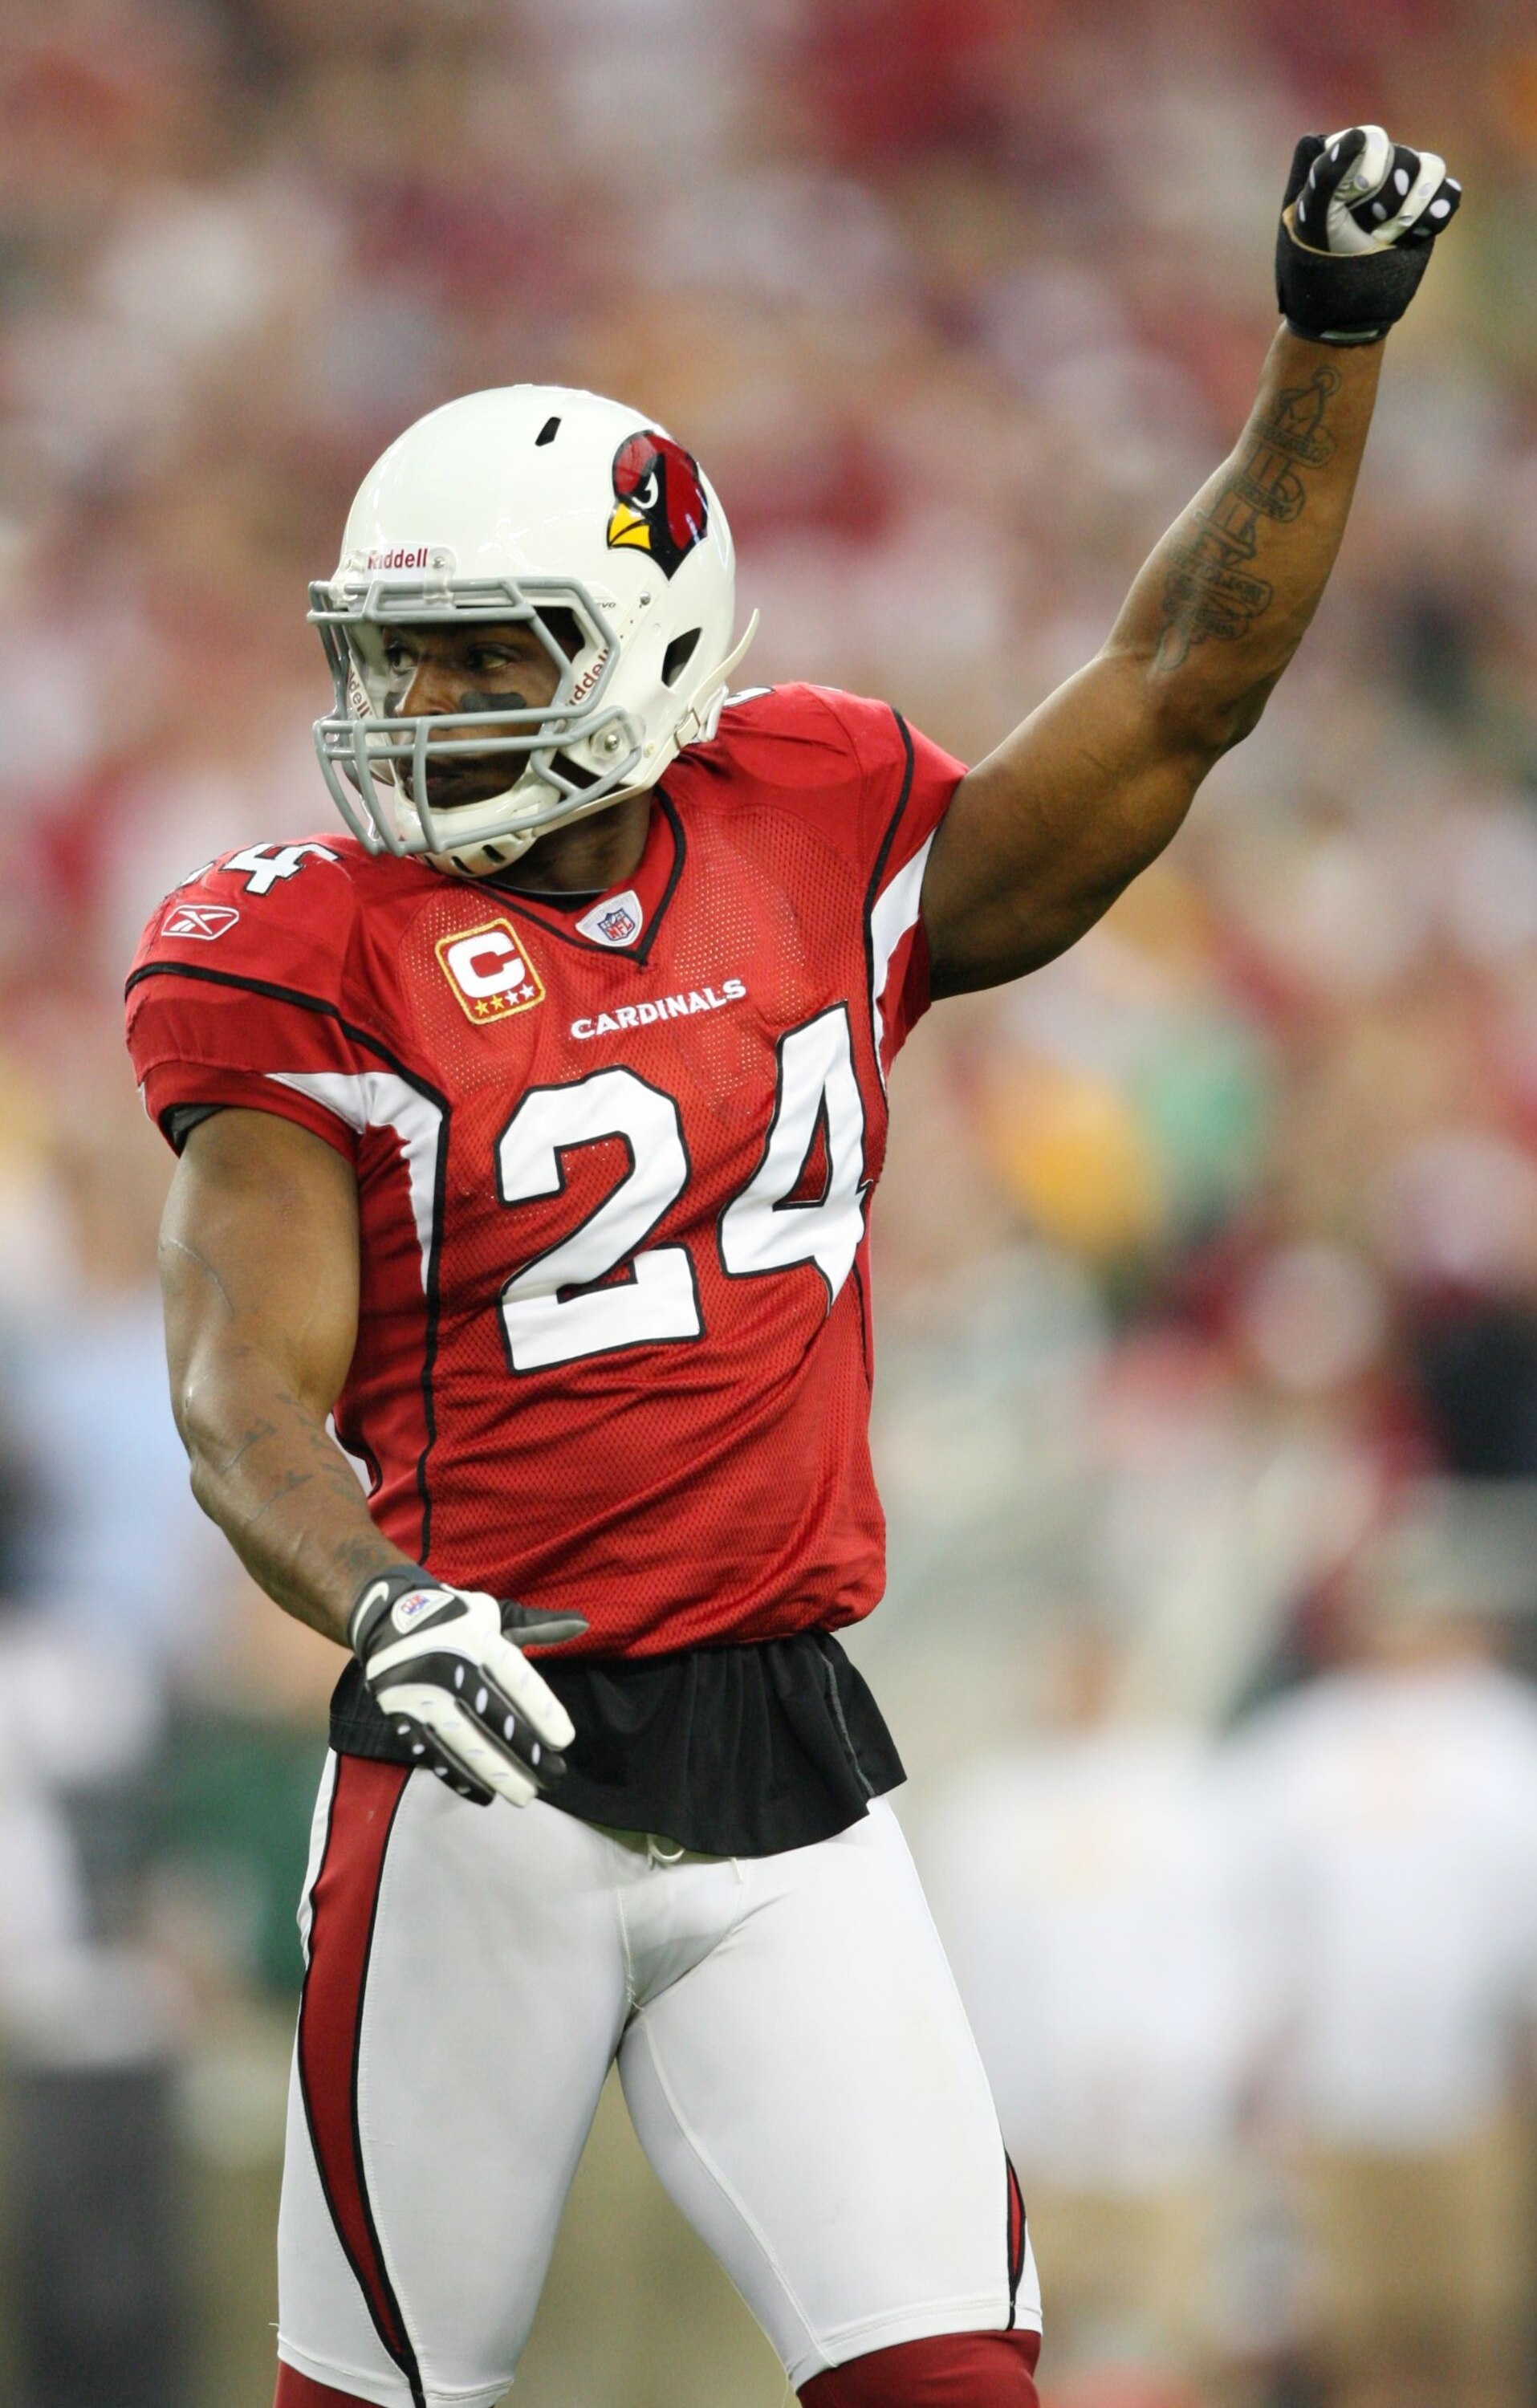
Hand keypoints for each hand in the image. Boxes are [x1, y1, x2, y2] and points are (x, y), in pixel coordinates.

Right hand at [349, 1564, 586, 1806]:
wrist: (386, 1615)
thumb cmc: (454, 1617)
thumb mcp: (495, 1614)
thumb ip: (537, 1626)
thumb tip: (583, 1624)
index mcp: (475, 1636)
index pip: (514, 1679)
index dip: (541, 1711)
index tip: (564, 1741)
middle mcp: (446, 1663)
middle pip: (491, 1715)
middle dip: (525, 1751)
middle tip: (553, 1776)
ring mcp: (419, 1690)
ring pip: (462, 1739)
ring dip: (495, 1772)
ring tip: (524, 1794)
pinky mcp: (400, 1712)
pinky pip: (430, 1750)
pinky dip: (457, 1775)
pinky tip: (483, 1793)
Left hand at [1277, 125, 1460, 344]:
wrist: (1343, 311)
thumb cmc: (1317, 264)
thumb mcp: (1311, 222)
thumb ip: (1326, 176)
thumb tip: (1358, 134)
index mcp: (1342, 163)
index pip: (1371, 139)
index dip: (1369, 167)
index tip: (1353, 199)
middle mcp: (1375, 167)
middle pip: (1403, 156)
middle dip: (1388, 198)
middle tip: (1368, 230)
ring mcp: (1402, 187)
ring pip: (1431, 168)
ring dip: (1411, 210)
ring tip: (1388, 238)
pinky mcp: (1424, 209)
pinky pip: (1449, 192)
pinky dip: (1436, 214)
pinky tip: (1413, 238)